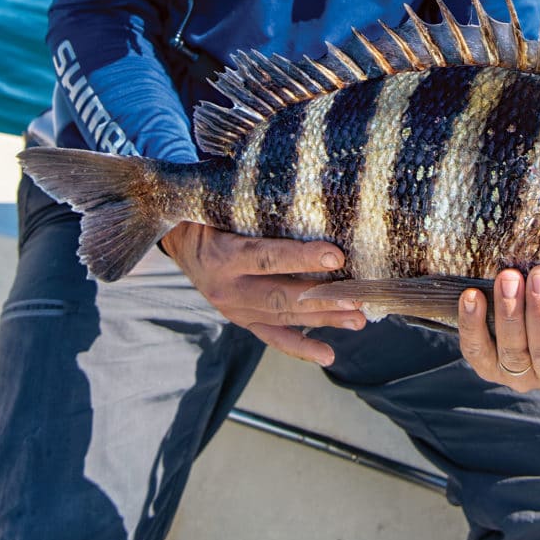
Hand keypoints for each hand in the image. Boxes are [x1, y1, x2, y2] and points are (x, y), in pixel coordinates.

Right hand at [160, 223, 364, 365]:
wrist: (181, 242)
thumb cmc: (212, 214)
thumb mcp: (224, 204)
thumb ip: (257, 203)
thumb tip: (306, 184)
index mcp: (223, 255)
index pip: (267, 257)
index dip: (301, 258)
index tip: (336, 256)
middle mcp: (228, 287)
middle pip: (280, 294)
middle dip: (321, 298)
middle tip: (356, 298)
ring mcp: (235, 308)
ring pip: (283, 316)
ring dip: (323, 319)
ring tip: (358, 318)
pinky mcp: (243, 320)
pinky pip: (273, 337)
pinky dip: (301, 348)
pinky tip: (328, 355)